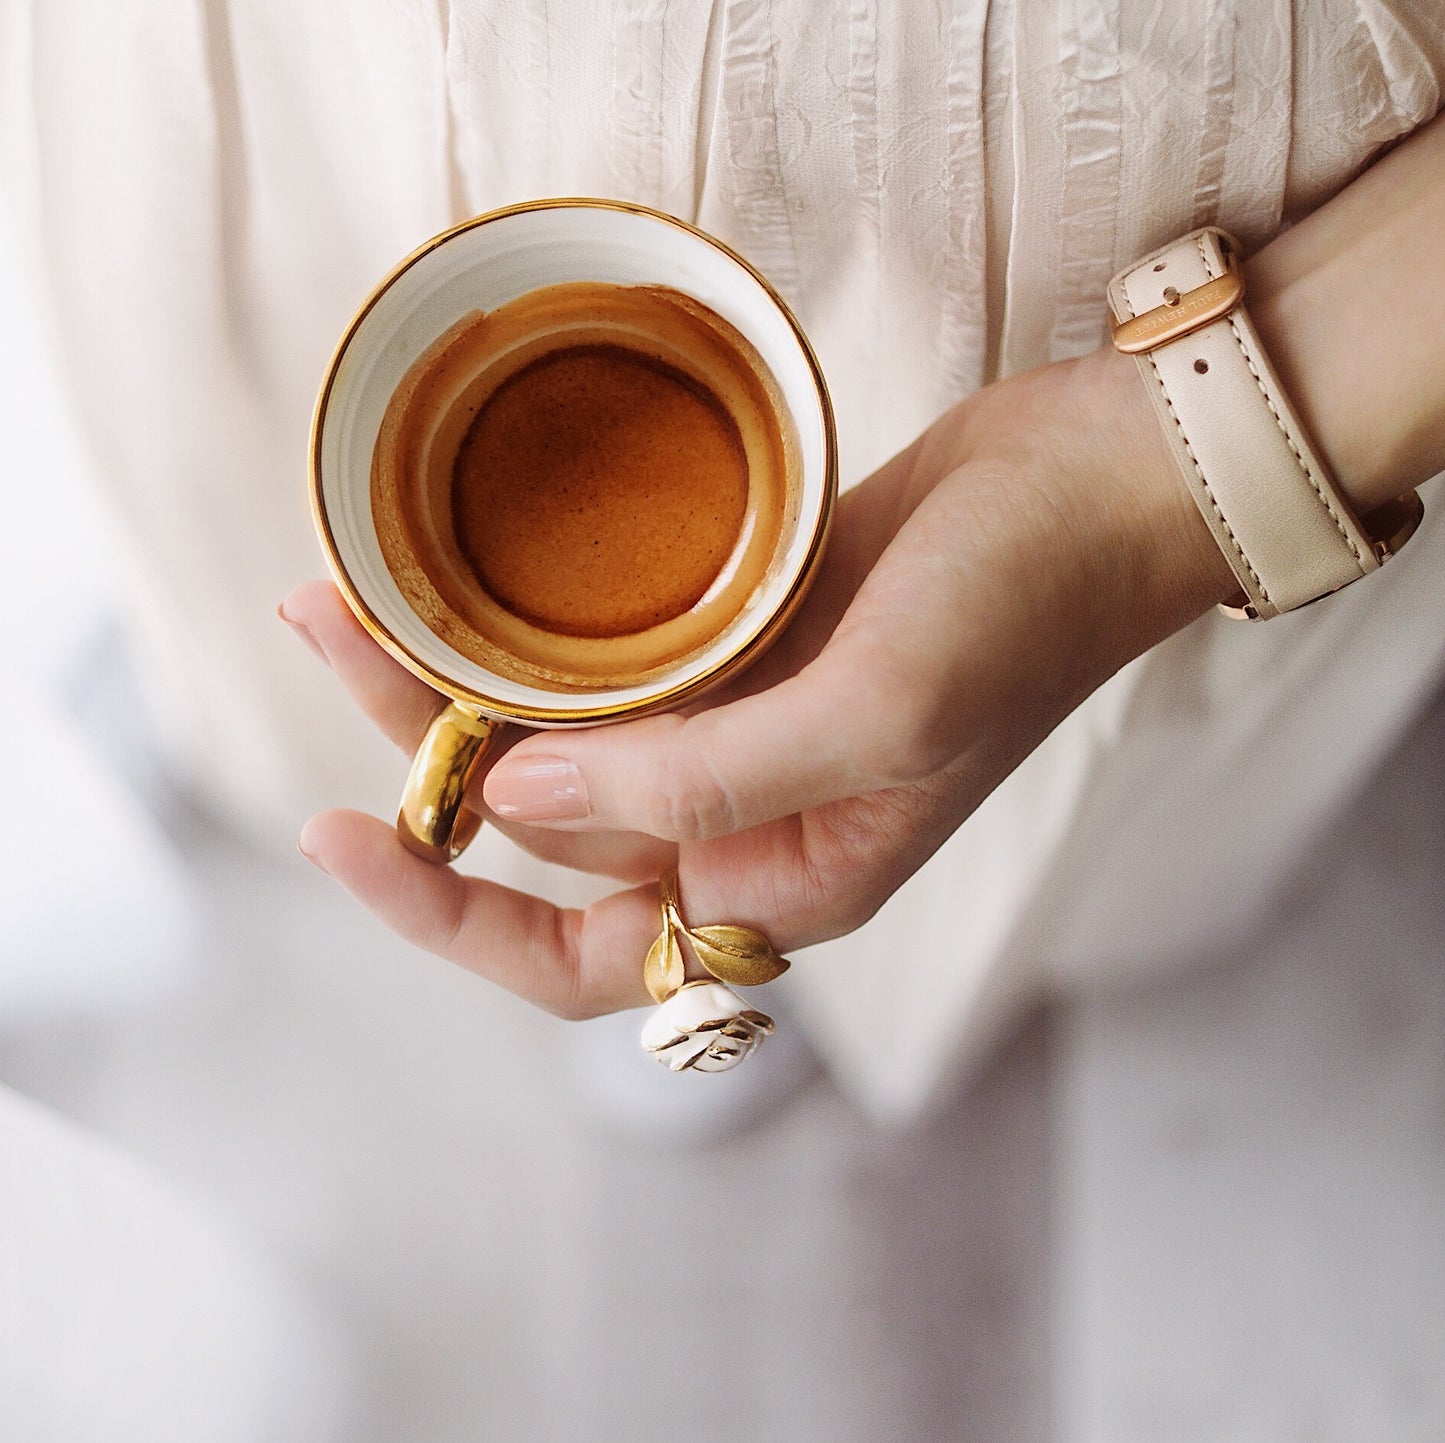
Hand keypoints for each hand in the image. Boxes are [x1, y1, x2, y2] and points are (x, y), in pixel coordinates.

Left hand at [283, 342, 1232, 1017]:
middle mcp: (745, 819)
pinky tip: (466, 573)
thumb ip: (699, 780)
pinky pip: (611, 657)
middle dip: (428, 747)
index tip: (344, 834)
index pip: (580, 955)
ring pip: (564, 733)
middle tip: (332, 630)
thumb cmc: (1022, 613)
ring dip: (460, 673)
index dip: (450, 917)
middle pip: (546, 823)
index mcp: (780, 882)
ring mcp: (740, 724)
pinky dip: (534, 627)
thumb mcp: (876, 719)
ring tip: (354, 589)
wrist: (1099, 485)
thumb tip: (517, 798)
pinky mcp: (745, 637)